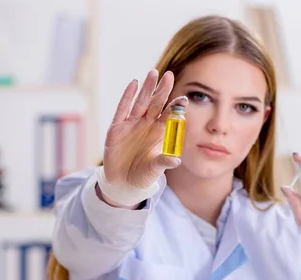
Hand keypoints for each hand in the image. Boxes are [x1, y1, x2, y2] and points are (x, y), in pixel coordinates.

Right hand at [103, 69, 187, 189]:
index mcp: (159, 134)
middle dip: (162, 91)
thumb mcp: (154, 170)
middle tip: (170, 76)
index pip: (169, 117)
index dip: (175, 107)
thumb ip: (163, 162)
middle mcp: (147, 126)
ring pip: (141, 103)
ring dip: (147, 88)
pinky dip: (128, 96)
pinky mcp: (117, 128)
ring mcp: (131, 125)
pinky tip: (134, 84)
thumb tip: (176, 160)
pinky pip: (123, 109)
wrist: (122, 183)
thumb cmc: (142, 176)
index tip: (183, 99)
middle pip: (156, 104)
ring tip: (154, 73)